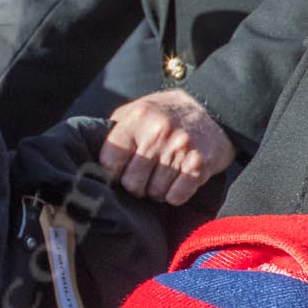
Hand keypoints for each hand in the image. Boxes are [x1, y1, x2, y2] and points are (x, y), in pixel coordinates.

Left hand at [101, 91, 234, 205]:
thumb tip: (93, 160)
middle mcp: (158, 132)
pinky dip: (174, 195)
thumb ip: (116, 130)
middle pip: (132, 181)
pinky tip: (176, 182)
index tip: (118, 173)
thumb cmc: (166, 115)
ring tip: (161, 177)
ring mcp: (180, 148)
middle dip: (135, 185)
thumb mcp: (137, 111)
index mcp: (137, 118)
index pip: (110, 161)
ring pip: (154, 192)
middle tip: (142, 178)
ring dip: (156, 191)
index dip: (112, 173)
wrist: (214, 110)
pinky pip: (176, 197)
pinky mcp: (199, 165)